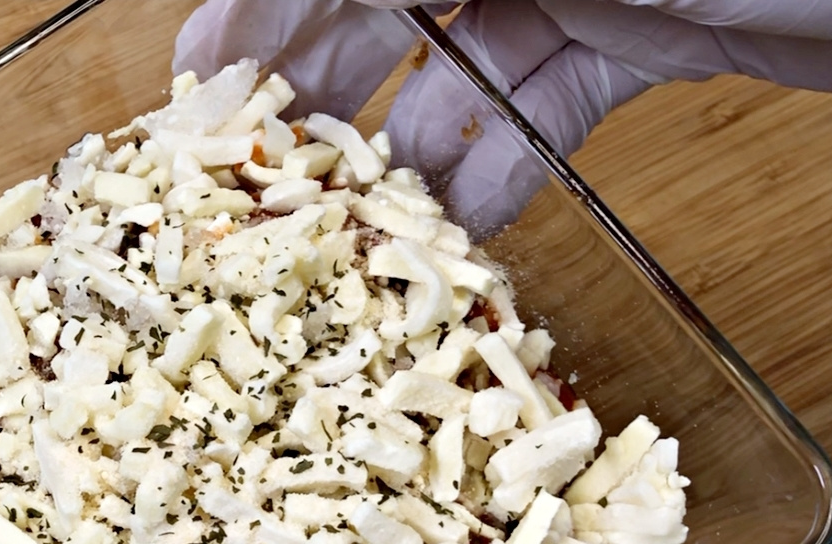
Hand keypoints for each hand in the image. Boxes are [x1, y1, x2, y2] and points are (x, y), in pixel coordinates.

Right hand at [174, 0, 831, 229]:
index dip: (261, 14)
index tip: (202, 85)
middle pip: (380, 6)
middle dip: (320, 93)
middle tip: (265, 174)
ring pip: (456, 71)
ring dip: (412, 154)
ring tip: (363, 228)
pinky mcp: (628, 36)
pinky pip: (537, 110)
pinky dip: (502, 170)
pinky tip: (466, 232)